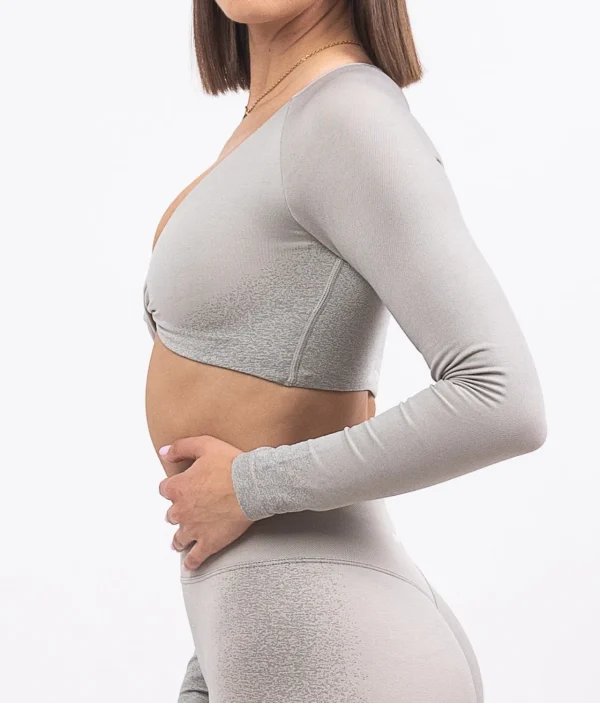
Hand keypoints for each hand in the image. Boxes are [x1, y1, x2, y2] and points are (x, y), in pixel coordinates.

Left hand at [158, 435, 254, 570]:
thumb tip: (163, 452)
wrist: (252, 486)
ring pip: (179, 538)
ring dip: (181, 538)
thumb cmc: (232, 465)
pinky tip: (191, 564)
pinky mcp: (209, 542)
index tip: (180, 488)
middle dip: (179, 512)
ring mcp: (194, 529)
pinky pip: (195, 557)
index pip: (164, 490)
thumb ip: (180, 447)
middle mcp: (181, 510)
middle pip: (171, 515)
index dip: (173, 488)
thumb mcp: (204, 445)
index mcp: (178, 487)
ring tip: (183, 541)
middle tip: (189, 511)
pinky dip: (192, 562)